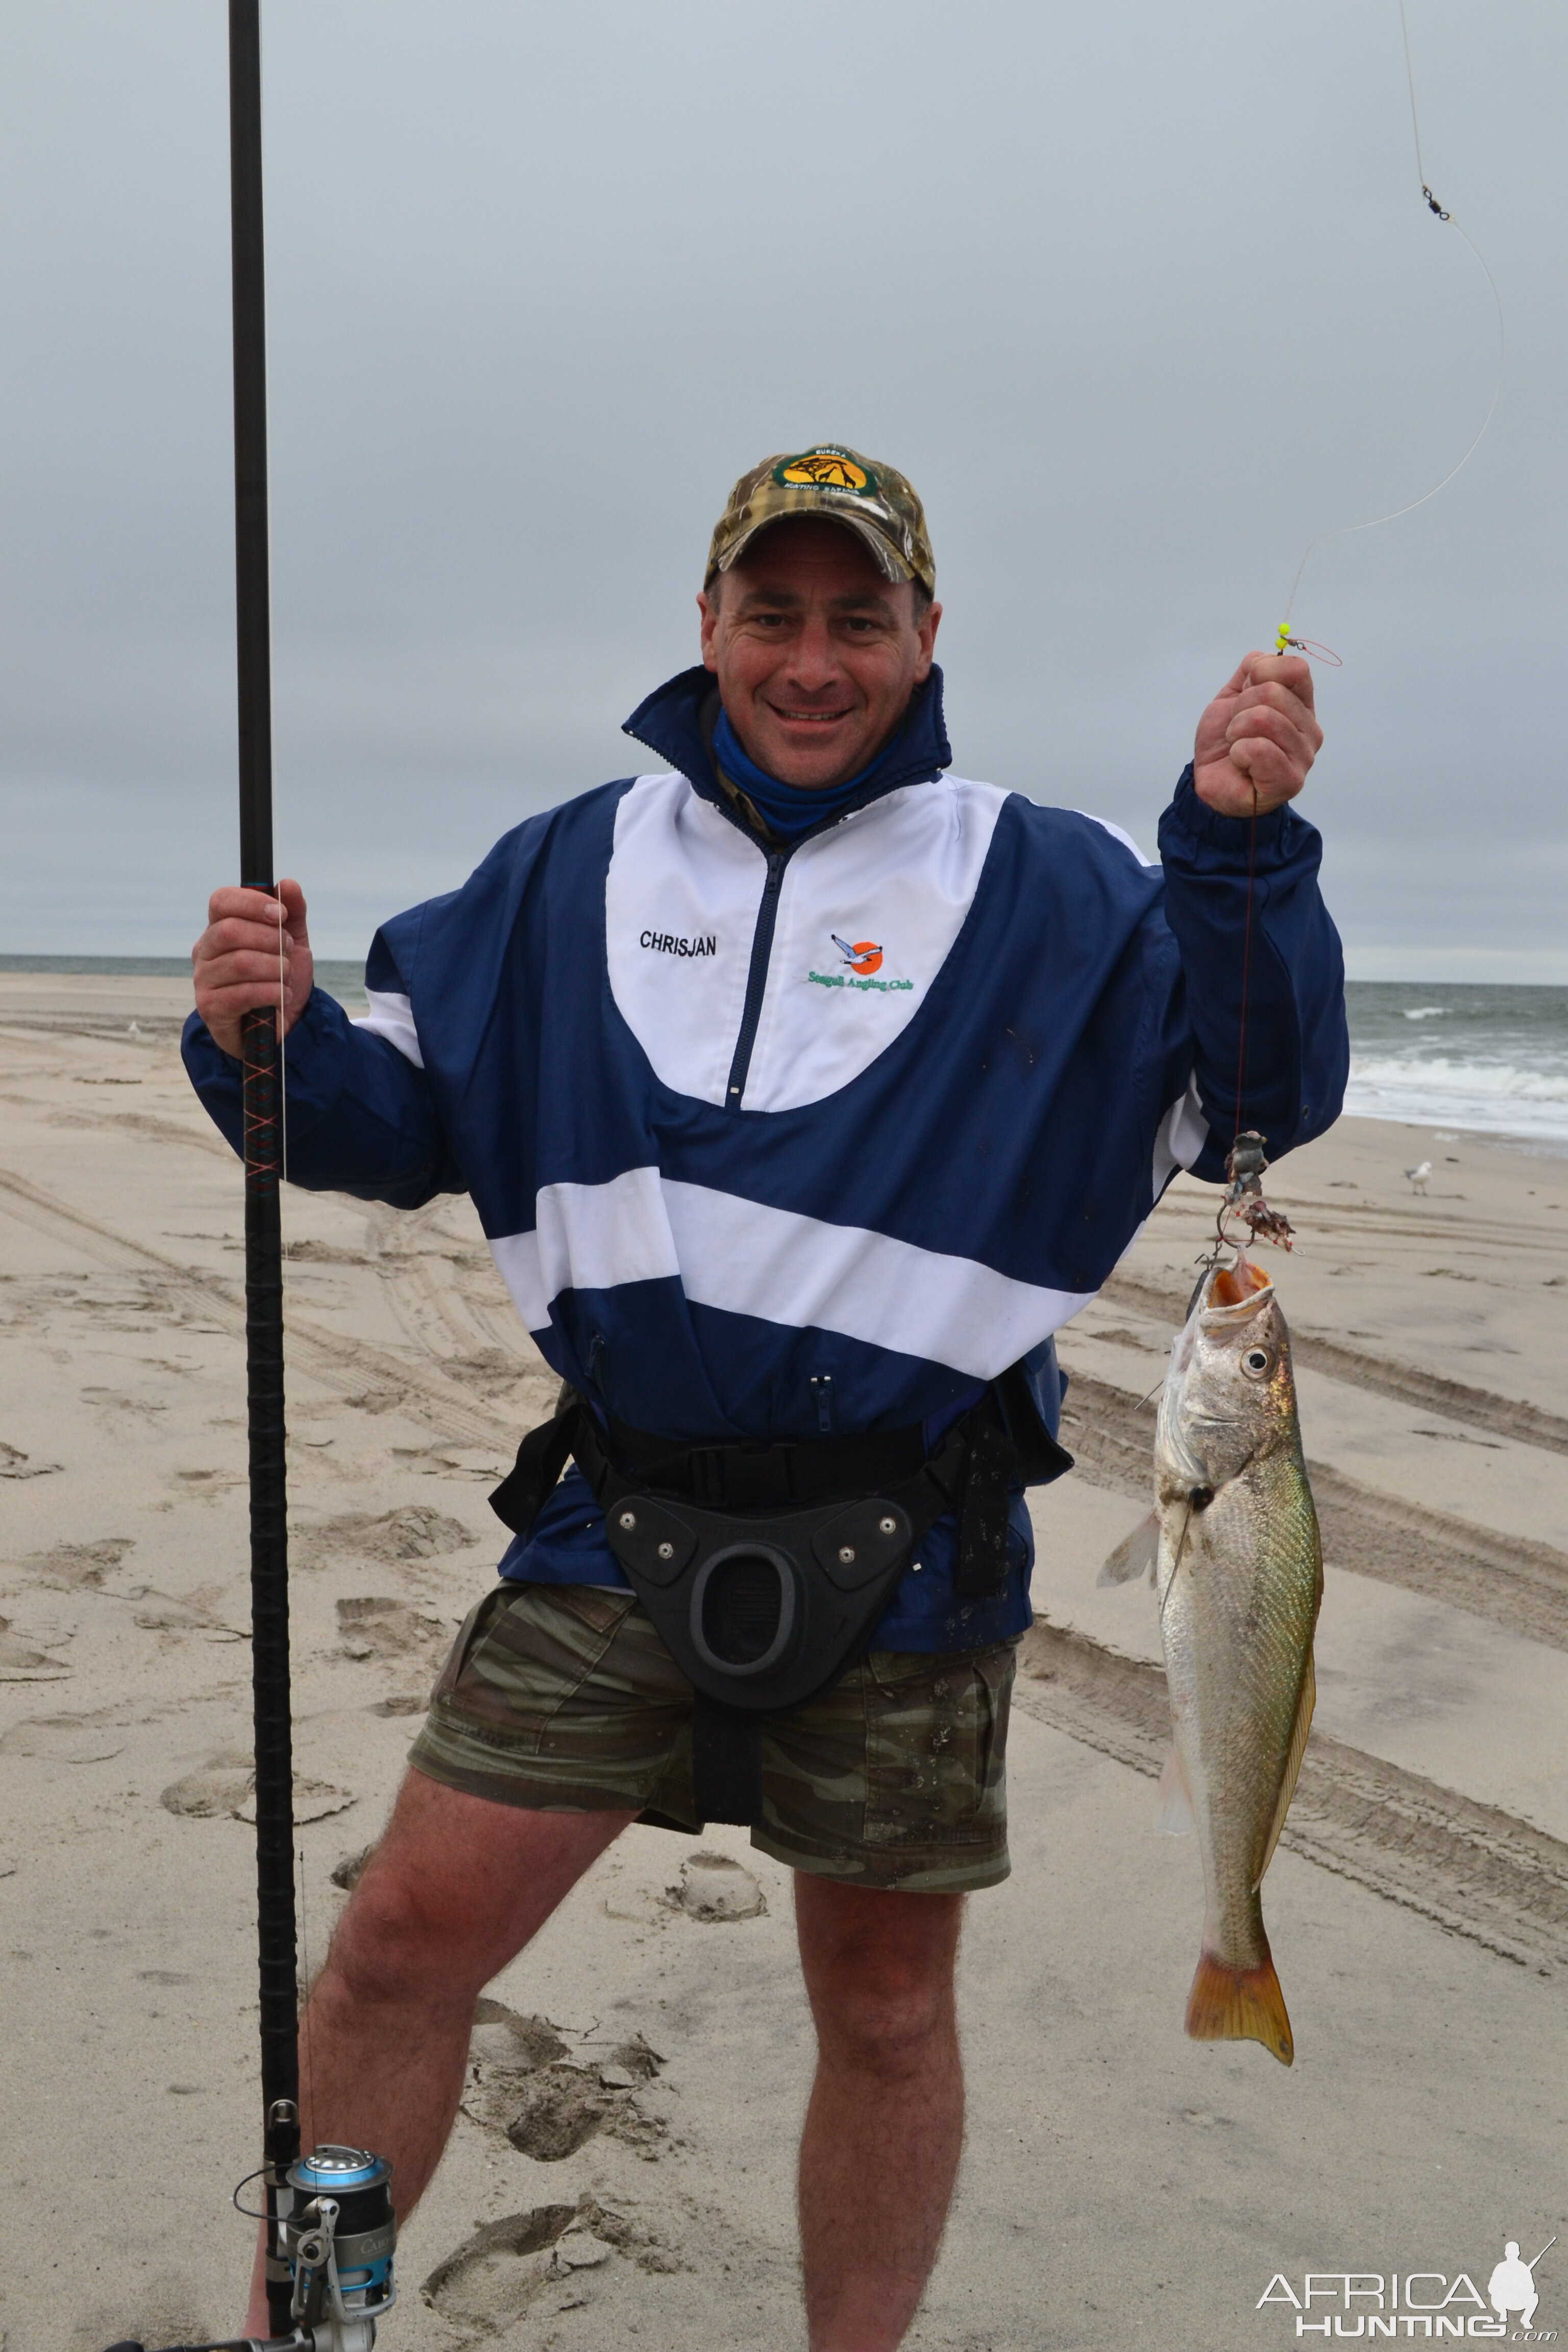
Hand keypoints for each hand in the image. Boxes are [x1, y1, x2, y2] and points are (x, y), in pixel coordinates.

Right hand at [191, 877, 313, 1058]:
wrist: (284, 1024)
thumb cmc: (280, 978)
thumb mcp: (293, 942)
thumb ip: (292, 913)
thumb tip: (287, 883)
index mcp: (220, 927)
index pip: (221, 900)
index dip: (252, 903)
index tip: (280, 915)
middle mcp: (205, 950)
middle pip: (230, 930)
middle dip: (269, 939)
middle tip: (286, 950)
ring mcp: (204, 979)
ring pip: (240, 962)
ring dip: (275, 967)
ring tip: (286, 975)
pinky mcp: (210, 1007)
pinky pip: (242, 993)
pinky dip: (272, 992)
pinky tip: (282, 995)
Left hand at [1192, 653, 1322, 817]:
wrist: (1210, 782)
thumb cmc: (1225, 741)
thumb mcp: (1232, 696)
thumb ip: (1251, 670)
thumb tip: (1265, 660)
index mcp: (1301, 705)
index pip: (1296, 669)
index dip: (1262, 672)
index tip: (1245, 691)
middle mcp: (1310, 729)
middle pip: (1274, 692)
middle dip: (1240, 708)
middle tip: (1236, 729)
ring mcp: (1304, 756)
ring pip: (1263, 719)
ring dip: (1236, 731)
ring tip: (1237, 746)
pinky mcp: (1290, 781)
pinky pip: (1259, 749)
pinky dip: (1238, 753)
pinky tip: (1241, 764)